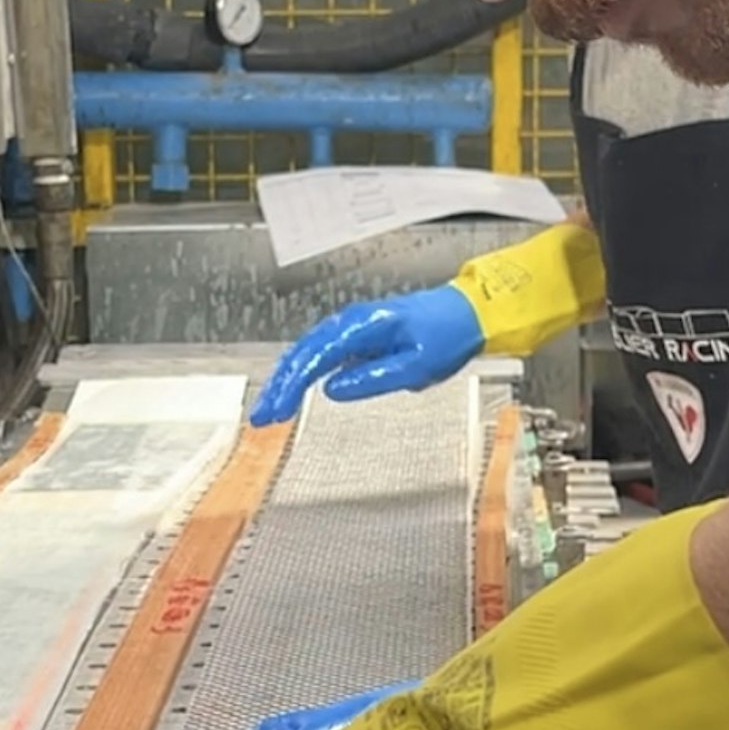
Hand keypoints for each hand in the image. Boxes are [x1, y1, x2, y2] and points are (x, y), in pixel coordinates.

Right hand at [250, 286, 483, 425]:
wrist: (467, 313)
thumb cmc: (447, 335)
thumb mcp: (416, 367)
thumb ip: (373, 378)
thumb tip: (334, 390)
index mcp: (365, 326)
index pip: (315, 357)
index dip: (291, 386)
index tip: (276, 411)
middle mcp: (352, 321)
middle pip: (302, 351)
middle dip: (278, 385)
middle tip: (261, 416)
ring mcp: (352, 326)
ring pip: (306, 350)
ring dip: (286, 379)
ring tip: (270, 408)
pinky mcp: (357, 334)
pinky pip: (319, 351)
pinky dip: (301, 371)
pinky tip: (293, 389)